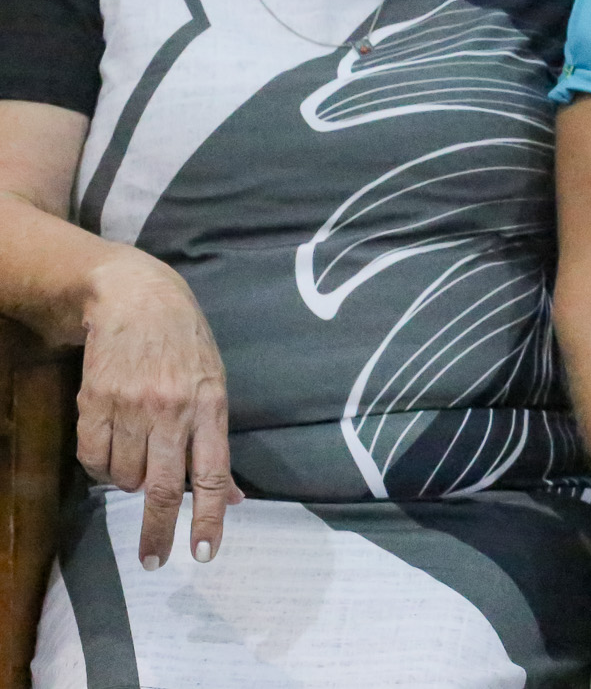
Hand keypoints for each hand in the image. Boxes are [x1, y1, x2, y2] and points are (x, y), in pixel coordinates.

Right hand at [74, 250, 241, 570]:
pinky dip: (101, 468)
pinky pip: (92, 458)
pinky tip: (111, 453)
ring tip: (137, 460)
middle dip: (156, 532)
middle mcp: (171, 410)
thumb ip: (217, 442)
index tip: (202, 553)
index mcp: (211, 405)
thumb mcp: (216, 383)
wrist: (136, 298)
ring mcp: (130, 406)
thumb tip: (231, 497)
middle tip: (152, 560)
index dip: (207, 518)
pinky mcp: (93, 402)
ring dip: (128, 483)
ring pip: (123, 476)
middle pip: (160, 488)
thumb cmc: (186, 344)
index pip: (211, 474)